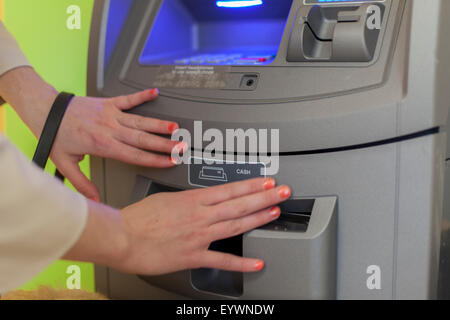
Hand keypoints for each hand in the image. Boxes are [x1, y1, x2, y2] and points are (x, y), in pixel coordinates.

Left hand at [0, 67, 184, 201]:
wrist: (45, 109)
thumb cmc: (55, 135)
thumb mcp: (65, 164)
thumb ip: (82, 183)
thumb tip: (93, 200)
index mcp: (102, 145)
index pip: (135, 155)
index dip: (154, 159)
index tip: (169, 162)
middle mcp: (110, 129)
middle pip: (143, 139)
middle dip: (164, 144)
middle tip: (181, 146)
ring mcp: (110, 114)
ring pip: (140, 121)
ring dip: (158, 124)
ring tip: (175, 127)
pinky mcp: (107, 102)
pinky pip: (128, 99)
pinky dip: (142, 95)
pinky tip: (155, 93)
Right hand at [112, 178, 290, 274]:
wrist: (121, 237)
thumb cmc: (137, 218)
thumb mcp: (164, 198)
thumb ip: (185, 200)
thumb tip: (197, 200)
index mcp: (192, 200)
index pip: (229, 189)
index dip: (251, 184)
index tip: (266, 180)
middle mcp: (200, 216)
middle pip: (238, 204)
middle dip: (263, 196)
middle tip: (282, 191)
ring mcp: (199, 236)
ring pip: (235, 225)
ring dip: (257, 218)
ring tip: (275, 212)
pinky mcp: (193, 256)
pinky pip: (221, 260)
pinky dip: (240, 263)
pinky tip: (256, 263)